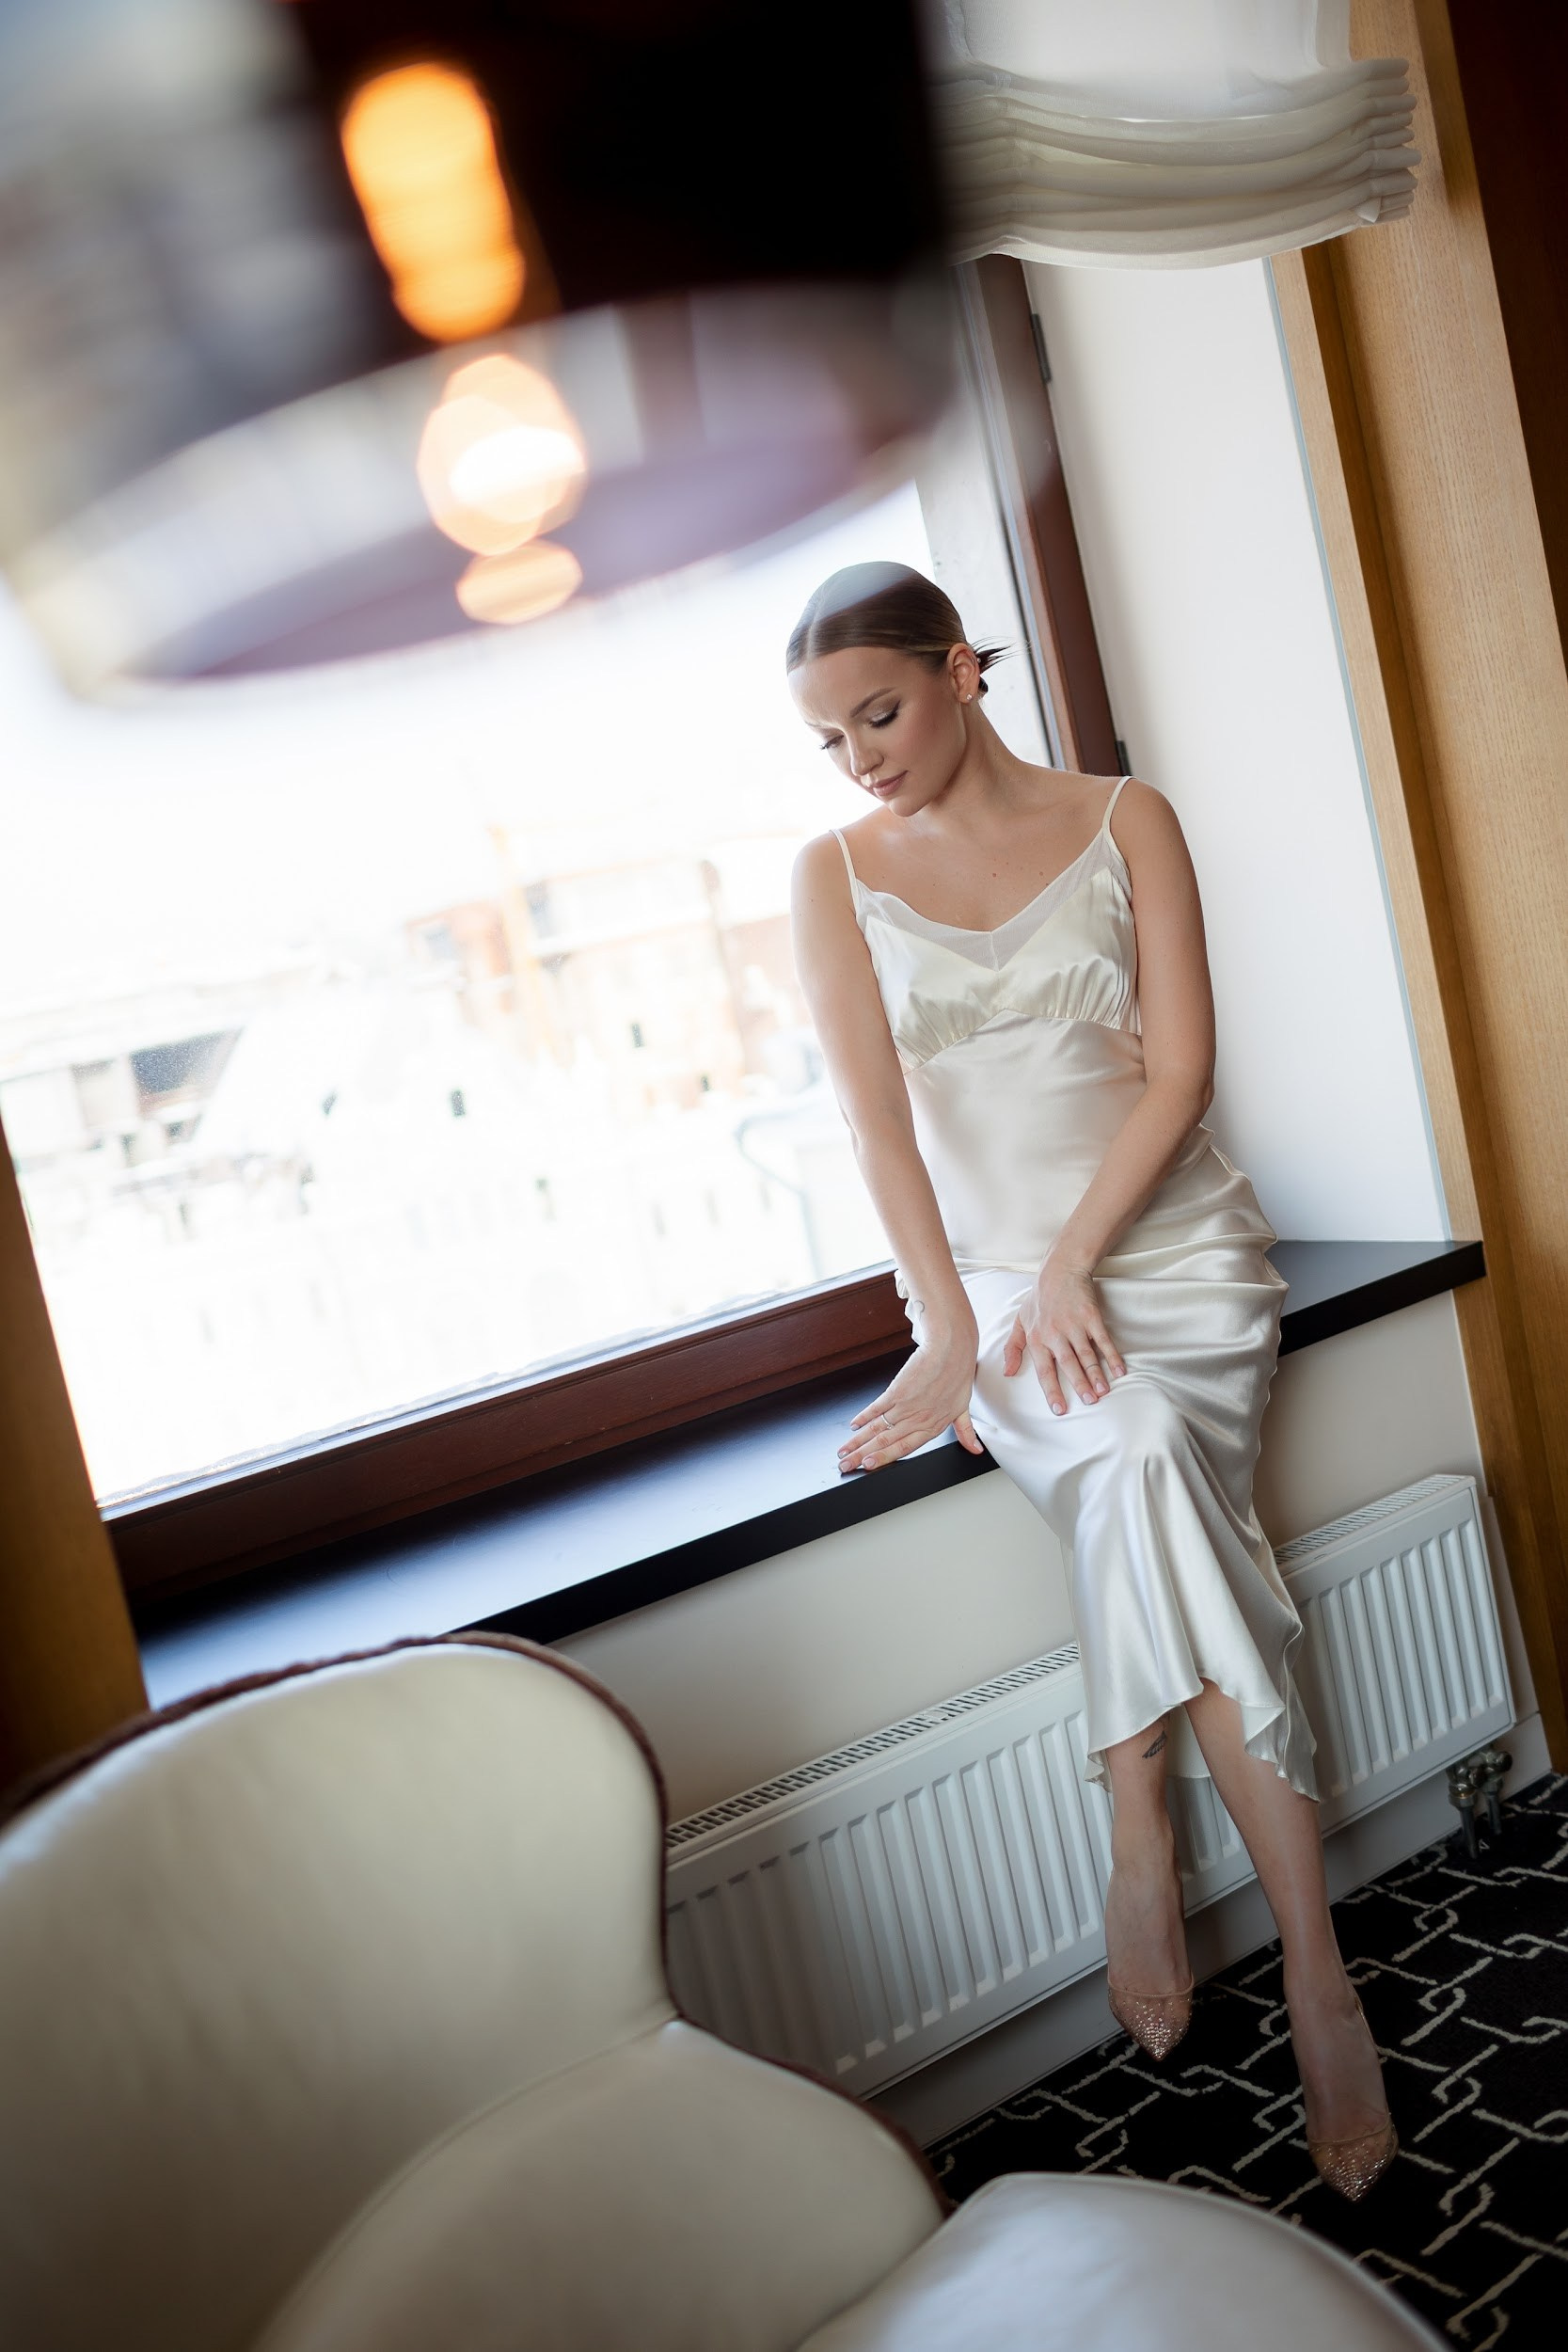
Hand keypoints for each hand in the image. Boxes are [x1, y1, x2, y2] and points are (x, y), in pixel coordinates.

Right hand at [838, 1330, 984, 1472]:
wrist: (951, 1349)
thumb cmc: (958, 1374)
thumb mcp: (963, 1408)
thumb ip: (965, 1431)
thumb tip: (974, 1449)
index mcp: (933, 1426)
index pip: (904, 1449)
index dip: (884, 1459)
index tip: (867, 1466)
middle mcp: (917, 1419)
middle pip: (884, 1442)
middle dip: (861, 1456)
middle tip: (845, 1465)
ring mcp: (905, 1406)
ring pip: (876, 1428)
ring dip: (857, 1441)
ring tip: (843, 1451)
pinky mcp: (897, 1390)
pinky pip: (876, 1407)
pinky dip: (863, 1417)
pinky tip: (853, 1425)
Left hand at [1004, 1257, 1125, 1415]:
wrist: (1059, 1270)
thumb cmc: (1039, 1299)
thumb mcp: (1020, 1321)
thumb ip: (1012, 1348)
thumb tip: (1007, 1373)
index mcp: (1037, 1338)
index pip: (1044, 1370)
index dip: (1052, 1390)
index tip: (1059, 1409)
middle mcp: (1055, 1334)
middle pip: (1068, 1364)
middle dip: (1079, 1384)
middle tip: (1090, 1402)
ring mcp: (1074, 1325)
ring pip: (1086, 1354)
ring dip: (1096, 1373)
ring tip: (1103, 1391)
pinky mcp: (1091, 1316)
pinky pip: (1103, 1339)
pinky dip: (1112, 1355)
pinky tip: (1120, 1370)